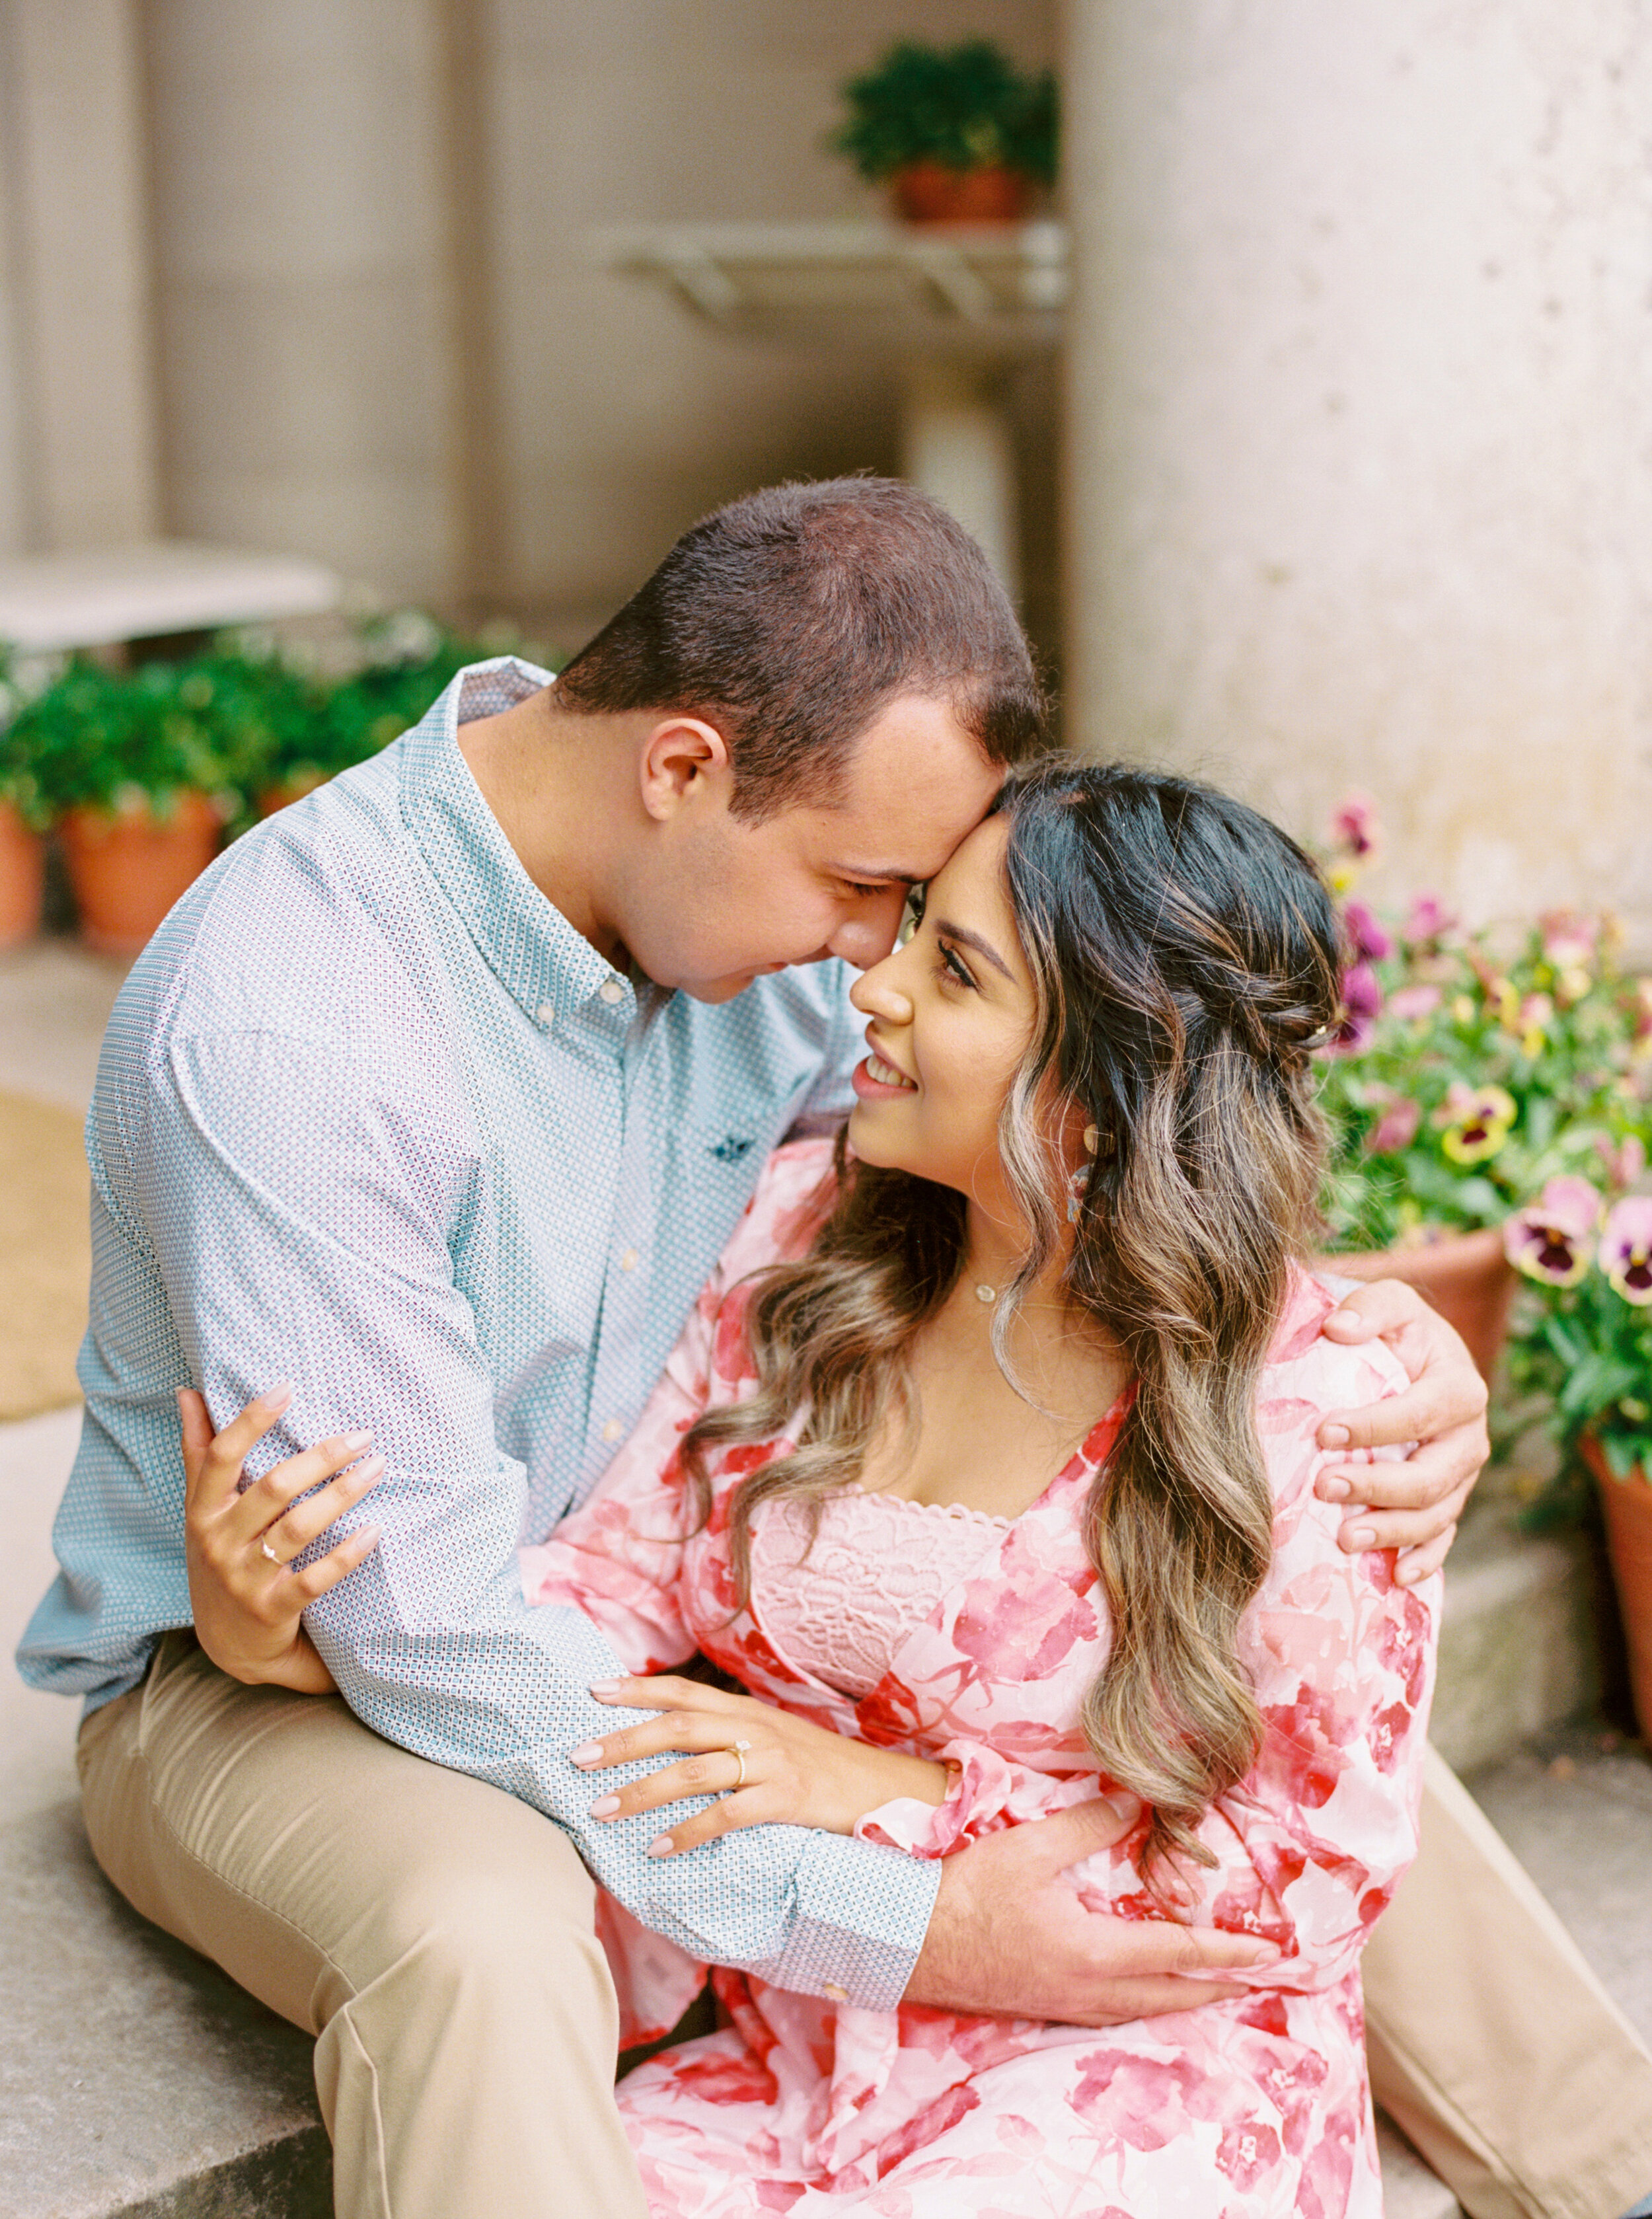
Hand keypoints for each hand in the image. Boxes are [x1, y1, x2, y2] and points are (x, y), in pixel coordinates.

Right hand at [179, 1385, 381, 1692]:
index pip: (221, 1457)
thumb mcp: (201, 1510)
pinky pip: (314, 1579)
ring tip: (377, 1468)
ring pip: (297, 1528)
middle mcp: (219, 1542)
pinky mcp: (272, 1609)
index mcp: (202, 1511)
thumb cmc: (220, 1557)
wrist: (228, 1645)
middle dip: (321, 1457)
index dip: (251, 1420)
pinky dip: (346, 1554)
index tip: (288, 1387)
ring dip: (342, 1495)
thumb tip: (187, 1392)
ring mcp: (245, 1578)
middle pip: (273, 1488)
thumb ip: (199, 1451)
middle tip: (363, 1435)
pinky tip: (374, 1531)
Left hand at [571, 1674, 947, 1854]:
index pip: (683, 1692)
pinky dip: (688, 1831)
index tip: (592, 1691)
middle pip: (678, 1726)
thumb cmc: (824, 1771)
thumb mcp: (775, 1743)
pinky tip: (657, 1848)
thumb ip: (731, 1740)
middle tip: (577, 1756)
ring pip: (694, 1770)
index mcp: (748, 1712)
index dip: (638, 1689)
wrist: (888, 1789)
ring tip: (601, 1809)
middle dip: (624, 1740)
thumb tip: (675, 1752)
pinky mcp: (788, 1799)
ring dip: (642, 1790)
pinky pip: (728, 1814)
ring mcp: (772, 1763)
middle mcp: (755, 1729)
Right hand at [905, 1797, 1278, 2023]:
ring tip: (1207, 1990)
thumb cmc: (968, 1894)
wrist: (909, 1943)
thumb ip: (1089, 1825)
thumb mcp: (1032, 1848)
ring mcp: (1064, 2005)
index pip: (1178, 1953)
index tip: (1268, 1952)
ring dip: (1181, 1999)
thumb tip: (1136, 1801)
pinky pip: (1109, 2014)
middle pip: (1169, 1996)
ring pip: (1140, 2010)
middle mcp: (1089, 1990)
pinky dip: (1140, 2004)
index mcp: (1095, 1952)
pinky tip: (1135, 1994)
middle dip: (1216, 1987)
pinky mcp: (1041, 2006)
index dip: (1226, 1950)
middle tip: (1255, 1981)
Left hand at [1314, 1279, 1489, 1583]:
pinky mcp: (1450, 1500)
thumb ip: (1370, 1308)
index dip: (1374, 1425)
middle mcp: (1469, 1438)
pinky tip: (1394, 1576)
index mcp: (1460, 1388)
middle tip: (1323, 1488)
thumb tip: (1337, 1329)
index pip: (1420, 1414)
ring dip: (1392, 1531)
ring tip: (1344, 1538)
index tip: (1323, 1430)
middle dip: (1377, 1487)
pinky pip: (1443, 1538)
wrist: (1420, 1357)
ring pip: (1436, 1515)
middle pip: (1431, 1476)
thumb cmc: (1397, 1330)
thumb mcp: (1390, 1302)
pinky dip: (1423, 1561)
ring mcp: (1462, 1476)